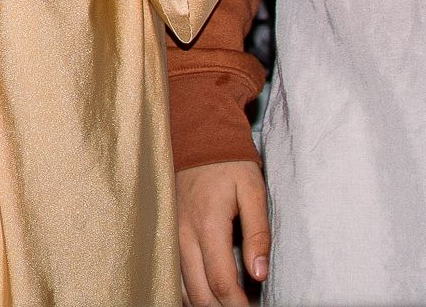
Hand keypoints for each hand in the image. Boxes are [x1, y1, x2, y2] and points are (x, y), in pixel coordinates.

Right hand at [177, 161, 269, 303]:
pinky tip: (203, 293)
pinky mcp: (165, 231)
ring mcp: (169, 233)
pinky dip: (187, 289)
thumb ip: (258, 234)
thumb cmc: (229, 165)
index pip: (222, 282)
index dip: (238, 304)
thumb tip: (260, 274)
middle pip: (199, 292)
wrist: (197, 136)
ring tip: (224, 304)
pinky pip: (172, 271)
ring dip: (203, 302)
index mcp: (207, 225)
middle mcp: (182, 233)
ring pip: (181, 286)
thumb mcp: (253, 192)